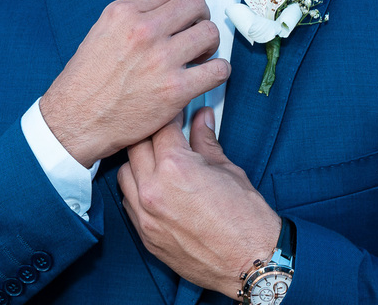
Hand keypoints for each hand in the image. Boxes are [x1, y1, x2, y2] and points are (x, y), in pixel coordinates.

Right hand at [40, 0, 226, 166]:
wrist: (76, 120)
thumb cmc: (86, 81)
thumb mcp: (101, 32)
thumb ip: (132, 17)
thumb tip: (163, 11)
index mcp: (124, 12)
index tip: (188, 12)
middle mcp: (144, 30)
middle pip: (196, 4)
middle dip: (201, 16)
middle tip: (196, 32)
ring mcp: (162, 59)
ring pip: (210, 33)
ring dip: (210, 44)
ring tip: (198, 56)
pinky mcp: (175, 90)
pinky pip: (218, 70)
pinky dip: (218, 71)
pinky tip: (204, 76)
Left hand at [118, 109, 279, 293]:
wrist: (252, 262)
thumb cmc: (246, 219)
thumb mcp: (228, 170)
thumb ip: (206, 141)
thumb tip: (202, 119)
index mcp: (176, 167)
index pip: (161, 128)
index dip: (170, 117)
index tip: (177, 115)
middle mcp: (153, 190)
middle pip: (136, 146)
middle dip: (152, 136)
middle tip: (168, 135)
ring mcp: (146, 215)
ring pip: (125, 173)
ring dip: (138, 163)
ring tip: (159, 161)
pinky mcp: (146, 236)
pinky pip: (128, 203)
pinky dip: (136, 190)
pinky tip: (155, 188)